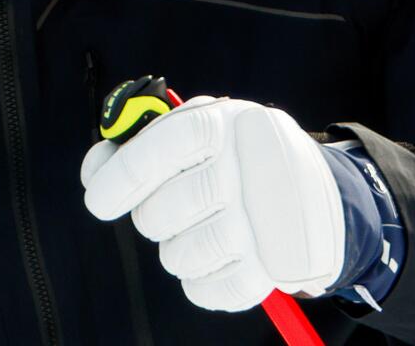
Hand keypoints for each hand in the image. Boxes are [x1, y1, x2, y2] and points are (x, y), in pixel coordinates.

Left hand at [80, 96, 346, 312]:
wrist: (318, 194)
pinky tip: (222, 255)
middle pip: (160, 212)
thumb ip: (145, 141)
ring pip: (179, 257)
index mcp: (228, 124)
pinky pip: (208, 290)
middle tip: (171, 208)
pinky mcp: (276, 268)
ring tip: (203, 228)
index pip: (163, 146)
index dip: (121, 176)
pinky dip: (203, 280)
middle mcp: (251, 170)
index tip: (99, 201)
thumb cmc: (238, 157)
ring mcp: (267, 222)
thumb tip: (96, 168)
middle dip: (151, 218)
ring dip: (178, 249)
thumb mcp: (201, 127)